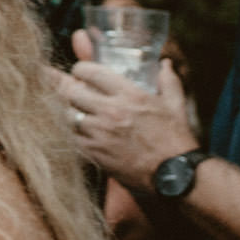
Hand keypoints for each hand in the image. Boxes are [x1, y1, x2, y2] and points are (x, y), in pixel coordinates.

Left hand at [51, 29, 195, 193]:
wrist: (175, 175)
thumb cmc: (176, 139)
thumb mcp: (175, 105)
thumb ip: (168, 80)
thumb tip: (165, 63)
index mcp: (129, 95)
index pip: (91, 72)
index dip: (79, 70)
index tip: (78, 73)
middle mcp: (111, 111)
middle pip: (71, 91)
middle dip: (65, 87)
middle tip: (63, 87)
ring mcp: (100, 133)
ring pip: (66, 114)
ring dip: (65, 111)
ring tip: (64, 108)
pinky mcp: (94, 153)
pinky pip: (70, 137)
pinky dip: (68, 132)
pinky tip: (69, 130)